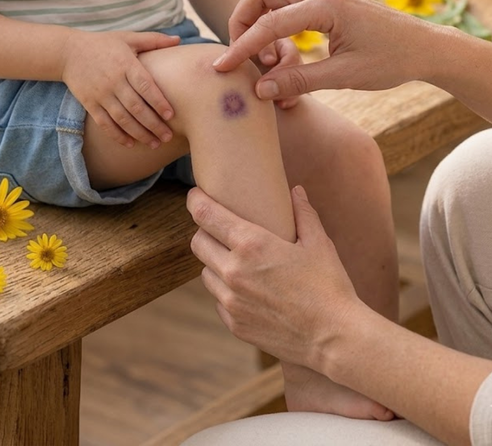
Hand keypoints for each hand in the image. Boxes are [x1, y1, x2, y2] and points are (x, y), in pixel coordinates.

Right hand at [61, 29, 179, 146]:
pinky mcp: (89, 104)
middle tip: (168, 137)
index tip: (171, 115)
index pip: (145, 86)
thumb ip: (154, 40)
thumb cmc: (104, 44)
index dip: (158, 102)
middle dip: (153, 124)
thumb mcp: (128, 38)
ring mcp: (100, 94)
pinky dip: (117, 135)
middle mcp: (114, 81)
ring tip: (154, 144)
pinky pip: (105, 123)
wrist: (68, 52)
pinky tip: (130, 144)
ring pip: (122, 118)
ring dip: (139, 133)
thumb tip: (178, 39)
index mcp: (126, 64)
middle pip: (136, 107)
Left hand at [187, 185, 359, 369]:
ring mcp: (231, 301)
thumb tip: (296, 191)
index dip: (196, 201)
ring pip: (206, 272)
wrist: (334, 339)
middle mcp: (234, 271)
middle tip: (221, 229)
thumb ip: (303, 213)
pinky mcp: (234, 325)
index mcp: (251, 244)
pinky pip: (218, 300)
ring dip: (216, 263)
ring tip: (238, 261)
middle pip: (198, 243)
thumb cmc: (329, 287)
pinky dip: (227, 291)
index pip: (205, 215)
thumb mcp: (319, 243)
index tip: (196, 195)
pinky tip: (249, 290)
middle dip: (205, 232)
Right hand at [214, 0, 428, 99]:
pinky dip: (273, 13)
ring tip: (260, 49)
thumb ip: (299, 80)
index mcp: (325, 6)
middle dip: (242, 18)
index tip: (222, 67)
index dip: (240, 46)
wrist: (426, 47)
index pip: (268, 23)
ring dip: (256, 12)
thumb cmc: (391, 61)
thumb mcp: (345, 76)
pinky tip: (278, 41)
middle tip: (243, 52)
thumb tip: (260, 89)